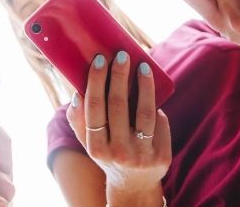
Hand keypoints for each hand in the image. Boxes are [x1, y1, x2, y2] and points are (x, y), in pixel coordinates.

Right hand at [66, 53, 170, 204]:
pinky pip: (159, 123)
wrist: (134, 183)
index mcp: (96, 147)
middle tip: (122, 55)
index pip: (94, 109)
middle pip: (119, 107)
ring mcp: (142, 155)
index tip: (100, 59)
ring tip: (143, 66)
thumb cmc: (109, 152)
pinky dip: (155, 104)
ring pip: (144, 112)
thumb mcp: (89, 142)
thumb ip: (78, 120)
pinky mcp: (162, 155)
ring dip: (144, 85)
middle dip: (120, 76)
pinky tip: (152, 90)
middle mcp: (118, 152)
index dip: (97, 82)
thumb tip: (77, 93)